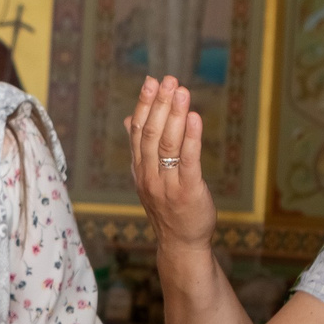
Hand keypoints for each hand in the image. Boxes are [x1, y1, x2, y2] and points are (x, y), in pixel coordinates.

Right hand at [125, 78, 213, 249]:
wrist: (181, 243)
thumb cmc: (168, 208)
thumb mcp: (148, 177)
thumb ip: (140, 149)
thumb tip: (128, 118)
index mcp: (139, 169)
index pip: (138, 132)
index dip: (144, 105)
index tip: (151, 82)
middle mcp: (149, 176)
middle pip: (151, 134)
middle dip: (159, 104)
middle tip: (168, 80)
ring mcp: (167, 185)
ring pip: (167, 145)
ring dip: (174, 115)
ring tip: (181, 91)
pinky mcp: (188, 192)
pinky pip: (188, 161)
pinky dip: (191, 138)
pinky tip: (195, 118)